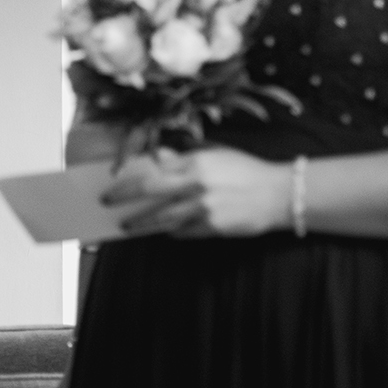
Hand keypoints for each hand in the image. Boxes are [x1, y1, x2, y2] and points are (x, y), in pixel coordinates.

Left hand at [101, 147, 291, 237]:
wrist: (280, 193)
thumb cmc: (245, 171)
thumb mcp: (215, 155)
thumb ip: (184, 158)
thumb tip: (156, 160)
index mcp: (196, 161)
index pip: (153, 170)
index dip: (129, 178)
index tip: (112, 183)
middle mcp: (197, 183)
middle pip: (150, 191)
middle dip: (124, 198)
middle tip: (107, 204)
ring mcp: (205, 207)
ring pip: (163, 217)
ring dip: (142, 222)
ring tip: (127, 226)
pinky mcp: (214, 227)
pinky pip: (184, 231)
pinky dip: (172, 231)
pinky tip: (164, 231)